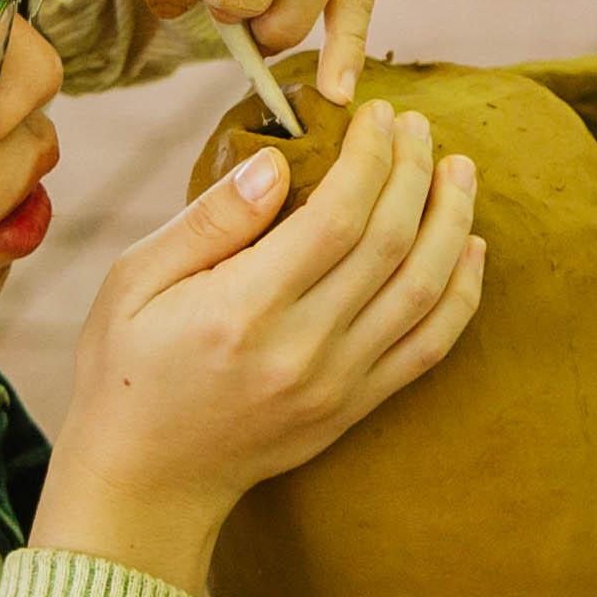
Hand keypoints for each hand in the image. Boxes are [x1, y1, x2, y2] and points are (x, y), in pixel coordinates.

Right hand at [37, 105, 488, 588]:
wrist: (145, 482)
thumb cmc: (125, 371)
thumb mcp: (132, 281)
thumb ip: (210, 221)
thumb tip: (278, 164)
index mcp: (242, 310)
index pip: (337, 216)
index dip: (371, 157)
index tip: (379, 115)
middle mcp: (302, 349)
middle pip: (391, 243)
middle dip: (415, 172)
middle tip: (419, 126)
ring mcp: (337, 384)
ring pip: (424, 291)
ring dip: (453, 222)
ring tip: (459, 171)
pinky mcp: (354, 409)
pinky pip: (430, 347)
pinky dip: (462, 294)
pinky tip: (471, 248)